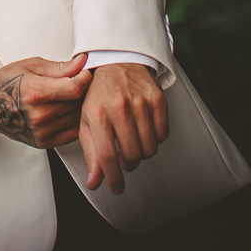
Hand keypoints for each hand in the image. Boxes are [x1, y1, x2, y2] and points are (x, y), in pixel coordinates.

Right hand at [0, 54, 91, 148]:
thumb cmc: (7, 81)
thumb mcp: (31, 65)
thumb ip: (60, 67)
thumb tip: (82, 64)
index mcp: (35, 92)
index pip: (75, 88)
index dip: (86, 78)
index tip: (86, 72)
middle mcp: (39, 115)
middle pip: (78, 103)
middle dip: (85, 89)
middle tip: (83, 80)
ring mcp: (42, 131)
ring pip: (77, 118)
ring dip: (81, 105)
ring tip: (75, 94)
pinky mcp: (43, 142)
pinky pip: (72, 133)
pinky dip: (75, 120)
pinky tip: (69, 109)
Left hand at [79, 63, 168, 194]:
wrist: (117, 62)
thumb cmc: (99, 93)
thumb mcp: (87, 120)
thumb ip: (91, 153)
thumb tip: (95, 182)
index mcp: (98, 113)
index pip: (108, 156)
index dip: (113, 178)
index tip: (116, 188)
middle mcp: (119, 107)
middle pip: (132, 156)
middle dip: (128, 164)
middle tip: (124, 157)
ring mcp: (140, 102)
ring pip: (149, 149)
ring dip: (142, 152)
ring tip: (132, 139)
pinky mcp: (157, 99)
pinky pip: (163, 135)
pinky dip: (155, 138)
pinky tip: (144, 128)